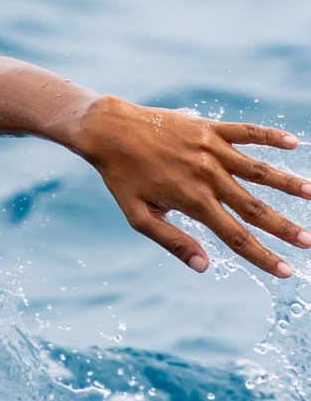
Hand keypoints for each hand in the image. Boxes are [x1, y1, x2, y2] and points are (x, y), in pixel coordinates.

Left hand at [75, 95, 310, 277]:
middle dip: (284, 227)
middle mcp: (207, 176)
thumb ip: (172, 241)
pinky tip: (293, 144)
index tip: (285, 271)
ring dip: (288, 183)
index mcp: (192, 201)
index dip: (262, 256)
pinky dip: (272, 137)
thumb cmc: (122, 178)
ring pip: (259, 169)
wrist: (110, 132)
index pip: (235, 236)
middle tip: (309, 242)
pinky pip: (248, 132)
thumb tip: (203, 266)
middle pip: (254, 207)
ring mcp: (212, 150)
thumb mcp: (138, 216)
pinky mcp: (211, 128)